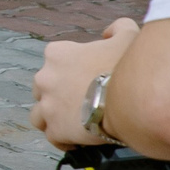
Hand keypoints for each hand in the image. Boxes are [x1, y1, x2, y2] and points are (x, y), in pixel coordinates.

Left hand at [31, 18, 137, 146]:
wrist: (131, 99)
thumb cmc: (127, 67)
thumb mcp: (128, 37)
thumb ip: (118, 28)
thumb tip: (110, 32)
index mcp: (57, 54)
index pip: (55, 61)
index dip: (71, 71)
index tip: (87, 79)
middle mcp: (45, 78)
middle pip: (43, 88)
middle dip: (57, 94)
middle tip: (80, 102)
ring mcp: (48, 105)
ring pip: (39, 114)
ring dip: (52, 118)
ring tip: (72, 123)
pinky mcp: (56, 129)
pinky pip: (53, 137)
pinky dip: (63, 139)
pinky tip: (77, 141)